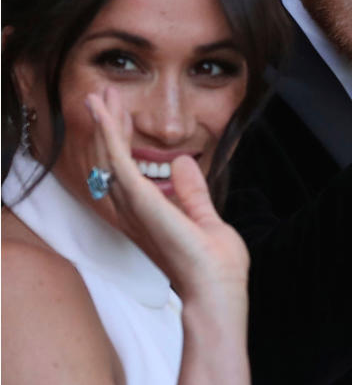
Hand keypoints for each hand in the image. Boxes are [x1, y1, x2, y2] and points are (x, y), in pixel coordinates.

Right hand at [86, 89, 248, 302]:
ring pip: (108, 156)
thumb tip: (183, 163)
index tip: (124, 113)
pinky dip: (110, 135)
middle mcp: (133, 211)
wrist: (217, 290)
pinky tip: (107, 113)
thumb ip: (191, 192)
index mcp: (148, 214)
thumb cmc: (214, 266)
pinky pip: (118, 162)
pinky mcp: (142, 202)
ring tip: (100, 94)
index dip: (123, 139)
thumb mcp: (205, 218)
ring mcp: (135, 207)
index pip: (127, 170)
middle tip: (104, 94)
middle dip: (109, 125)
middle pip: (111, 160)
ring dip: (105, 123)